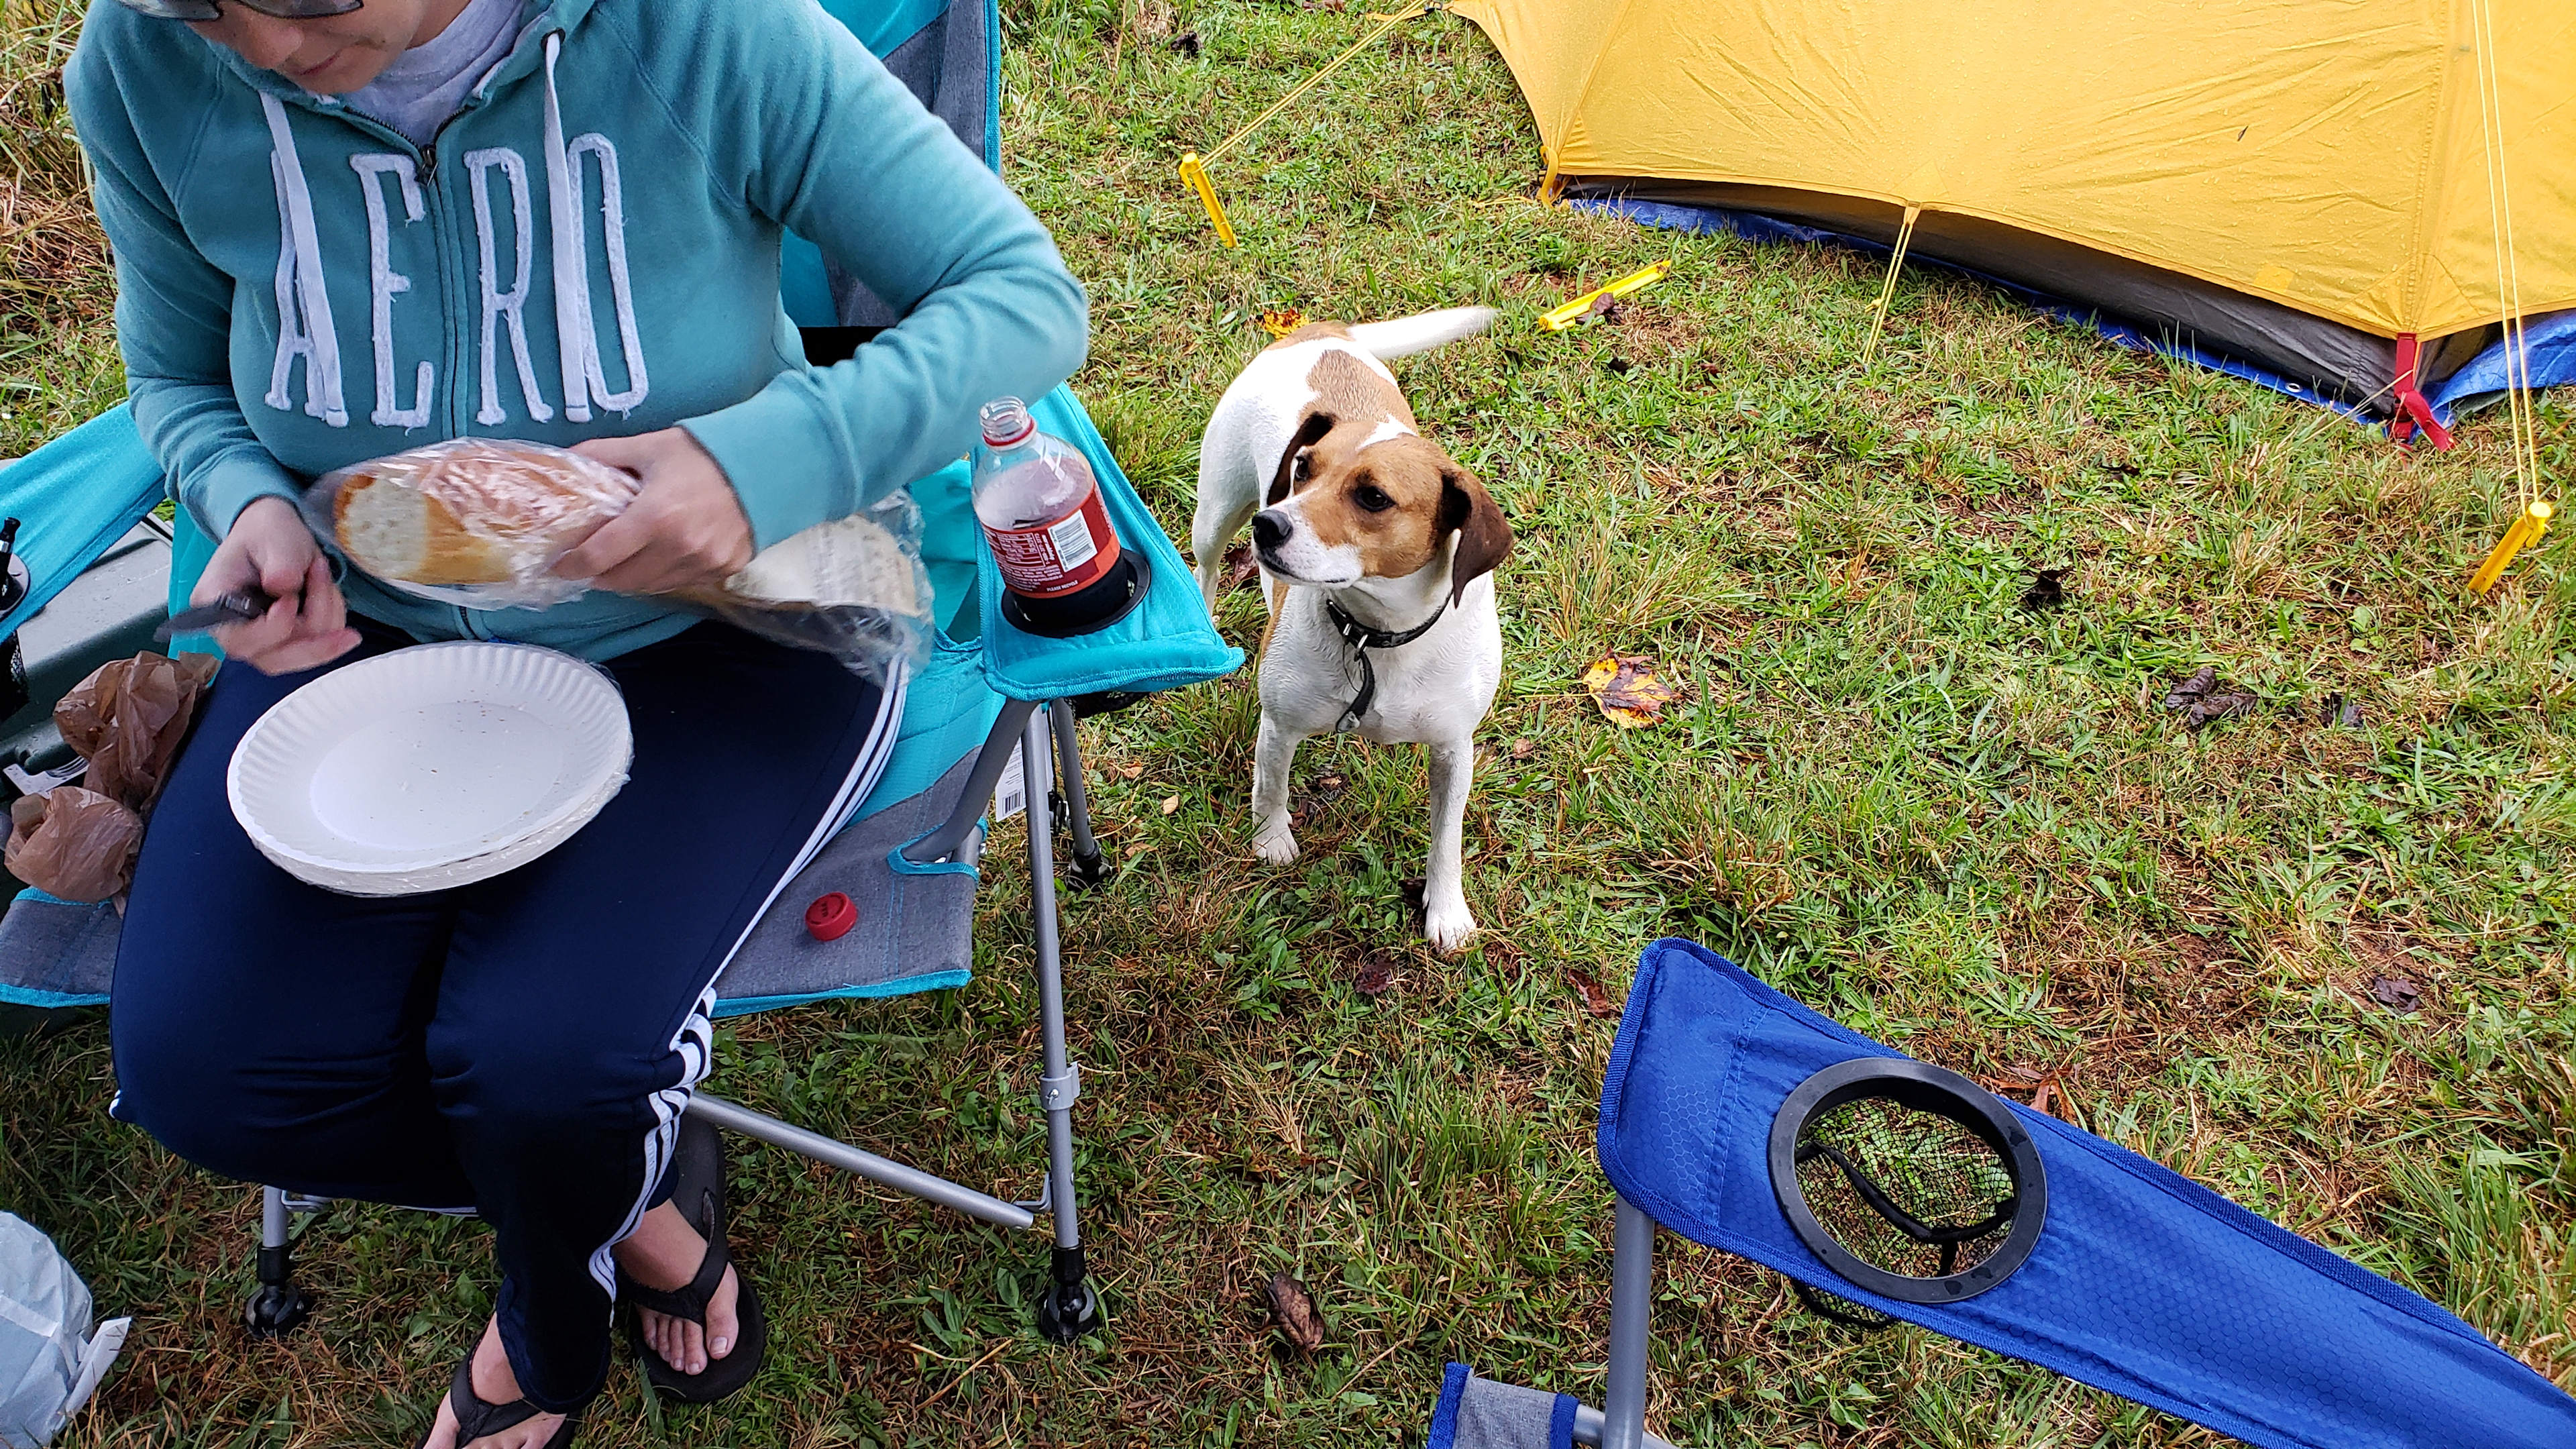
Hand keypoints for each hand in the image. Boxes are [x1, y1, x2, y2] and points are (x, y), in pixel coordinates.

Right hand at [198, 496, 358, 674]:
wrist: (278, 536)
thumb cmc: (268, 533)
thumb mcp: (275, 535)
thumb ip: (280, 563)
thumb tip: (283, 588)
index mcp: (214, 604)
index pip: (238, 640)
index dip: (272, 628)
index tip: (291, 598)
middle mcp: (235, 632)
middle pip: (274, 661)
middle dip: (312, 632)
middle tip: (330, 592)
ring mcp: (263, 643)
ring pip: (304, 653)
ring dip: (326, 612)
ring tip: (321, 571)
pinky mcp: (288, 644)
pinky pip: (322, 645)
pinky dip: (333, 616)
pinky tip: (326, 588)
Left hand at [556, 429, 754, 593]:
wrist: (766, 463)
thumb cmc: (703, 453)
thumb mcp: (649, 446)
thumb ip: (603, 455)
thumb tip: (565, 461)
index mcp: (654, 517)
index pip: (598, 557)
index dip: (572, 565)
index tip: (559, 565)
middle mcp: (678, 548)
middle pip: (622, 581)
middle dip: (599, 576)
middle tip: (588, 564)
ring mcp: (704, 563)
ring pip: (651, 587)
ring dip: (629, 579)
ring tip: (620, 564)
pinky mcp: (724, 569)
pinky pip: (680, 582)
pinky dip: (661, 576)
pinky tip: (656, 560)